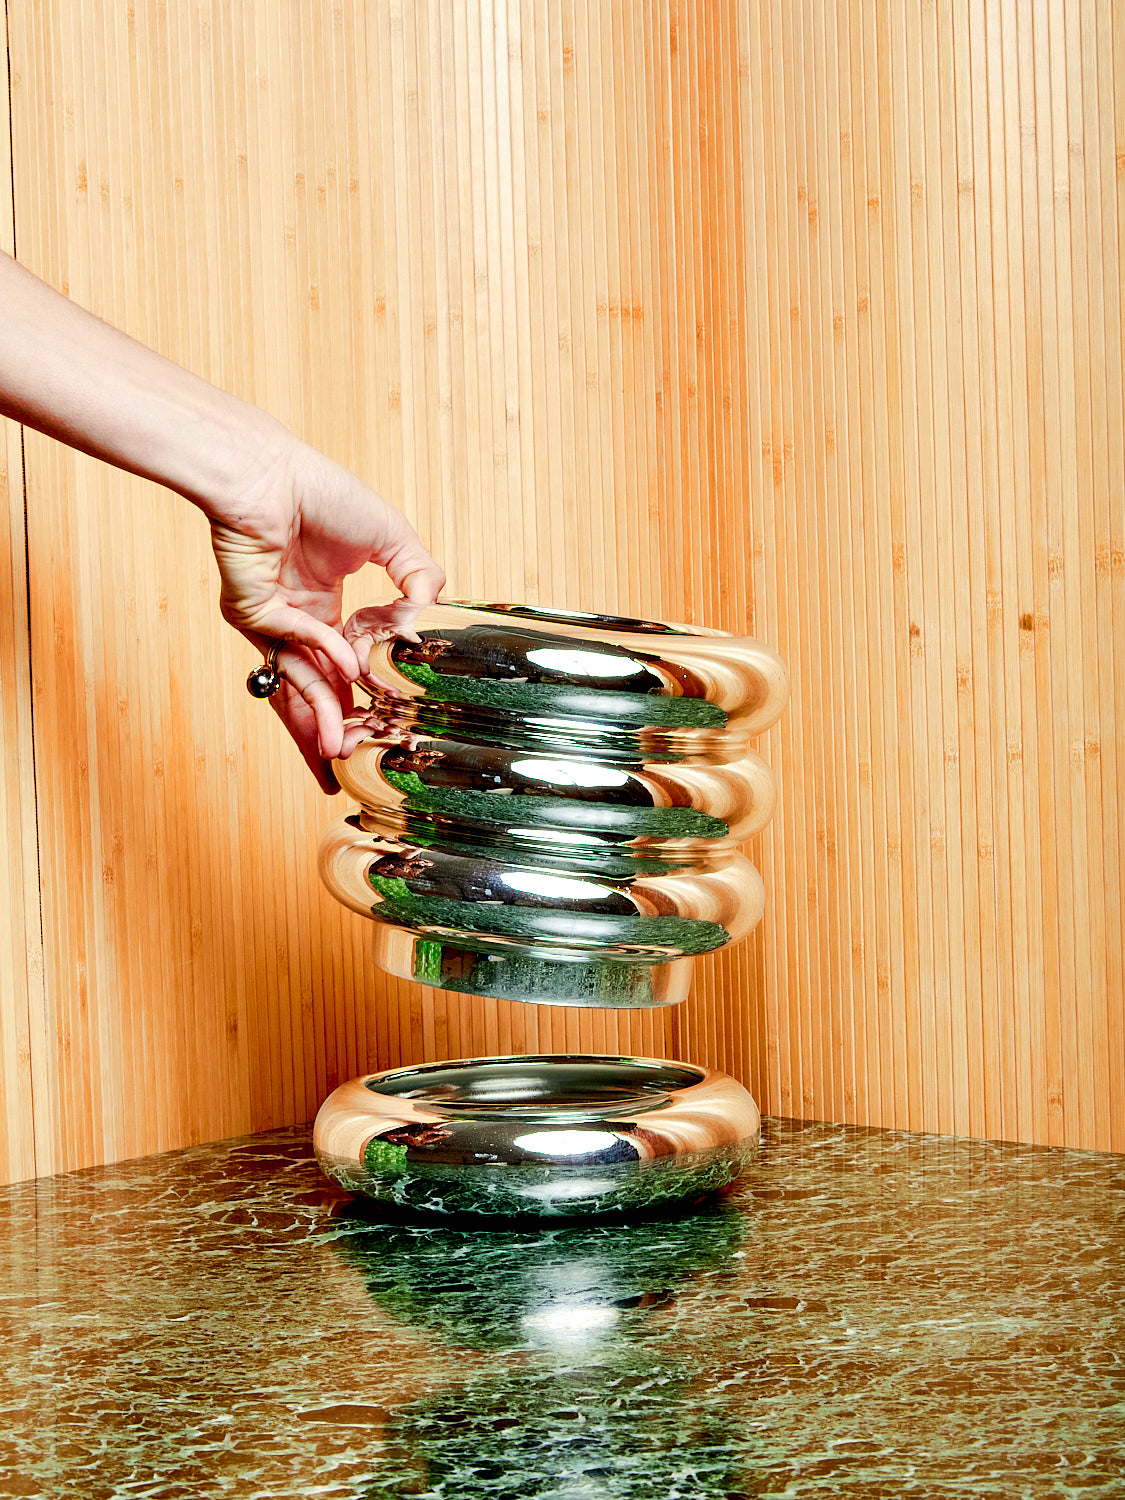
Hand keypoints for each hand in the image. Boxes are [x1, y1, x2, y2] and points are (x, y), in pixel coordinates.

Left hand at [208, 434, 443, 791]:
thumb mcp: (394, 539)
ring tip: (340, 754)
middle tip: (349, 767)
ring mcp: (273, 621)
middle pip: (317, 690)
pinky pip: (297, 645)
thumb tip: (430, 621)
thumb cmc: (326, 494)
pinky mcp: (251, 612)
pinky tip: (350, 667)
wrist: (273, 472)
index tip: (385, 725)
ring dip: (323, 719)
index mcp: (327, 606)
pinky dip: (326, 657)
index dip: (363, 696)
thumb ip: (421, 580)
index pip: (345, 666)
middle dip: (333, 730)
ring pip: (301, 684)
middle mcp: (298, 621)